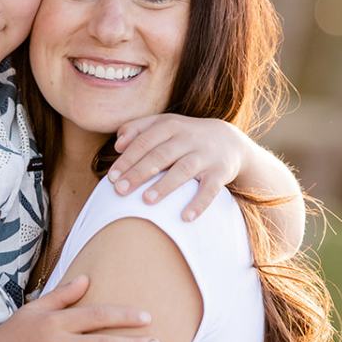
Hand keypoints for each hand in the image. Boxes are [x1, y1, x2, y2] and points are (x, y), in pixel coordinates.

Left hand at [110, 114, 247, 220]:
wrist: (230, 141)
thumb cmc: (185, 136)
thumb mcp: (164, 124)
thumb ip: (138, 129)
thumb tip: (117, 144)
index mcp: (170, 126)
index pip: (144, 142)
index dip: (127, 159)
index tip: (111, 177)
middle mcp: (188, 138)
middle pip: (160, 155)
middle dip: (139, 173)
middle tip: (120, 190)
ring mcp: (205, 155)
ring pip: (183, 170)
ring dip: (165, 186)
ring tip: (147, 201)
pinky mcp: (220, 172)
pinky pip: (210, 189)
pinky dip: (199, 203)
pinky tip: (186, 217)